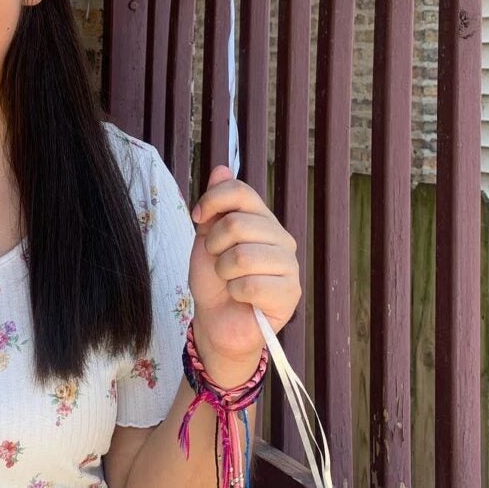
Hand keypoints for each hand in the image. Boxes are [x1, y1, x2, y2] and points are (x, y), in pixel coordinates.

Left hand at [188, 165, 300, 385]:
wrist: (216, 321)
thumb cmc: (213, 279)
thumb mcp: (206, 237)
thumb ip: (215, 205)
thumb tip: (221, 168)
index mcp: (262, 219)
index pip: (241, 190)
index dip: (212, 200)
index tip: (198, 217)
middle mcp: (281, 237)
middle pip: (237, 223)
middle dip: (214, 245)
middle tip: (217, 260)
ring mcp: (289, 265)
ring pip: (242, 255)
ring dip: (224, 271)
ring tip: (229, 280)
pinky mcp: (290, 294)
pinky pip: (250, 284)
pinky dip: (235, 292)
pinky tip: (240, 297)